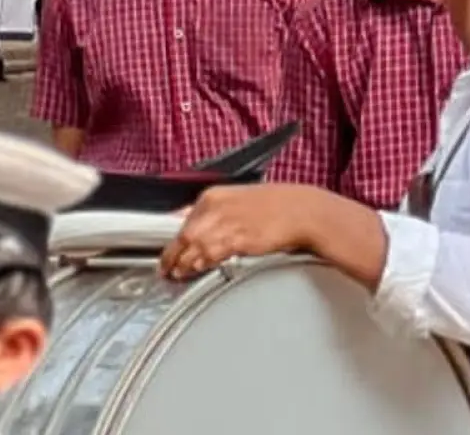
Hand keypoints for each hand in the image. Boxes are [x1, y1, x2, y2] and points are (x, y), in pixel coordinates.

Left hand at [159, 183, 323, 280]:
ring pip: (194, 248)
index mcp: (213, 196)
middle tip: (166, 270)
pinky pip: (211, 255)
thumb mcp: (238, 200)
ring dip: (184, 264)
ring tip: (179, 275)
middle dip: (172, 256)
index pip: (181, 220)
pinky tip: (198, 270)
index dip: (172, 241)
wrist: (302, 211)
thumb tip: (195, 225)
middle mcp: (215, 208)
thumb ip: (214, 212)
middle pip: (184, 236)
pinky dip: (202, 264)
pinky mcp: (238, 239)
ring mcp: (226, 223)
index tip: (168, 253)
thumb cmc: (277, 206)